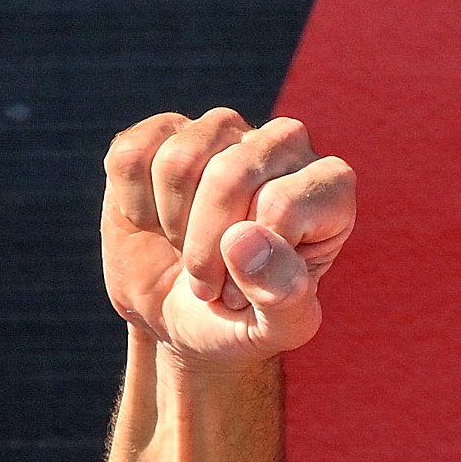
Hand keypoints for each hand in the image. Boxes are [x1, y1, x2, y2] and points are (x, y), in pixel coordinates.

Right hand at [98, 109, 355, 362]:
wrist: (184, 315)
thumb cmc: (243, 321)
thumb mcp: (277, 330)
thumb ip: (281, 295)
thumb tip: (243, 239)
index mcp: (329, 185)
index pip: (279, 203)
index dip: (246, 263)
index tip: (242, 294)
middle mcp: (284, 143)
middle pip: (229, 174)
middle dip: (203, 247)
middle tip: (206, 282)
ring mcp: (223, 131)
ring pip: (179, 160)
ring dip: (169, 224)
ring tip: (184, 249)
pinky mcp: (165, 133)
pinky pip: (131, 154)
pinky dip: (132, 204)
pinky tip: (153, 222)